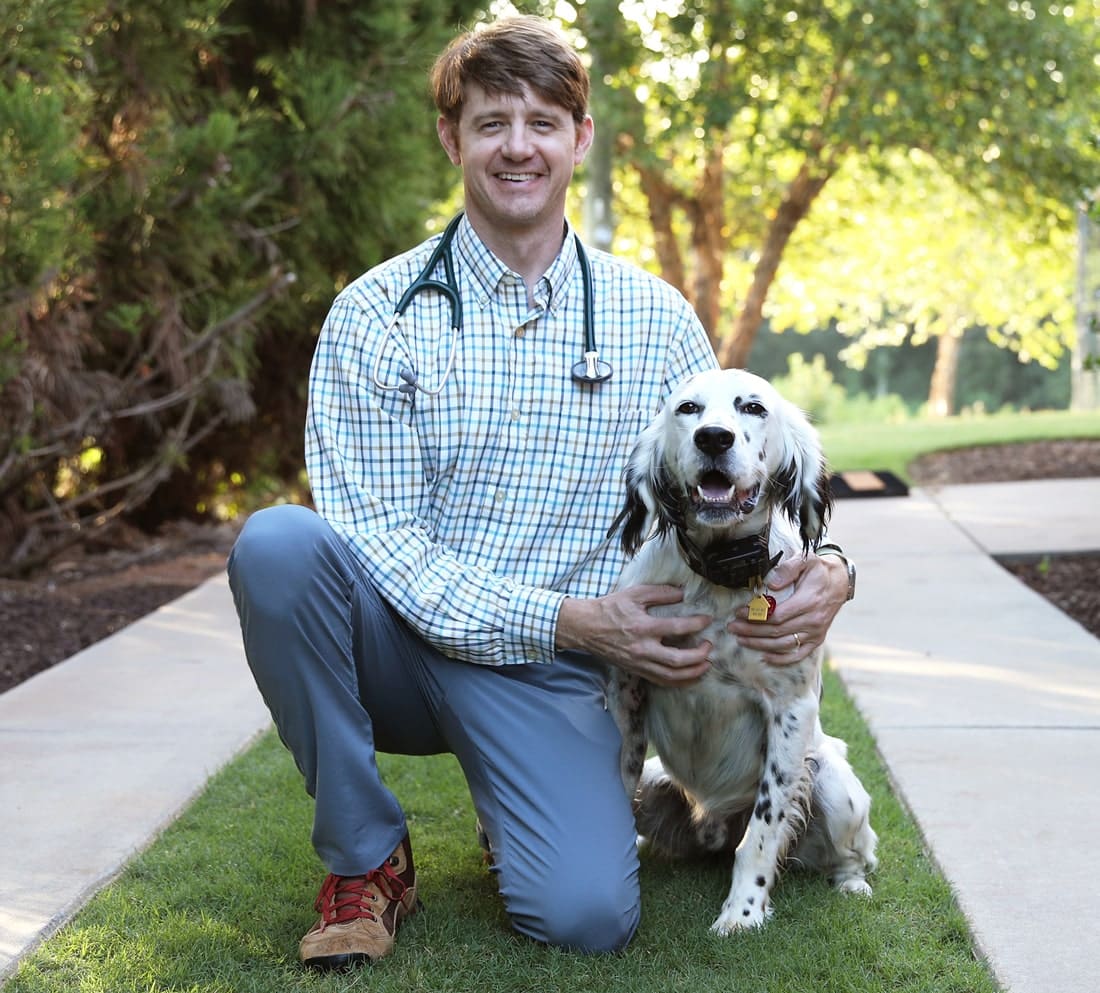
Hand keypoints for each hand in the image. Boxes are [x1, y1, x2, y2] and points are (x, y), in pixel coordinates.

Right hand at [557, 585, 712, 686]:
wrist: (586, 627)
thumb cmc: (610, 608)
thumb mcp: (634, 594)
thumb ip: (660, 592)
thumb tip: (682, 593)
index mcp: (643, 627)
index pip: (677, 628)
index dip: (696, 624)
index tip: (707, 620)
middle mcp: (643, 649)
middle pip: (678, 660)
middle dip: (699, 655)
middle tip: (709, 646)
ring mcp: (639, 663)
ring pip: (671, 676)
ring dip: (693, 672)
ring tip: (706, 664)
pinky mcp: (637, 670)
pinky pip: (661, 681)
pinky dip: (679, 681)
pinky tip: (690, 676)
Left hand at [726, 553, 847, 665]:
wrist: (840, 581)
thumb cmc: (818, 570)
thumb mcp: (805, 560)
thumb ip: (788, 569)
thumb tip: (773, 585)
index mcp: (809, 601)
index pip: (776, 615)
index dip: (755, 616)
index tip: (739, 613)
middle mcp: (813, 620)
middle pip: (776, 631)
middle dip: (751, 631)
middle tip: (733, 628)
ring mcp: (816, 632)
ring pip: (784, 644)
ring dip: (760, 644)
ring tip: (741, 640)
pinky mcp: (817, 639)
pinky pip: (799, 654)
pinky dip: (781, 659)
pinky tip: (765, 657)